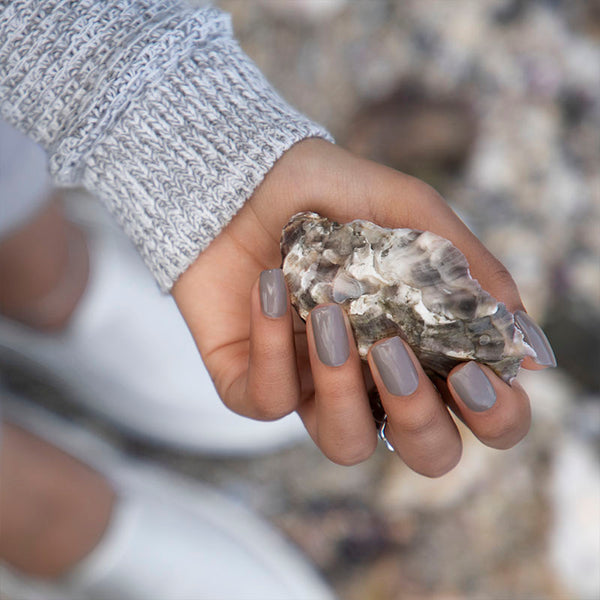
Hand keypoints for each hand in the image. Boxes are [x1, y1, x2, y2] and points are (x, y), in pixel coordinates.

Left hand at [172, 139, 549, 475]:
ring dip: (341, 388)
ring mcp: (313, 387)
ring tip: (329, 313)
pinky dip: (271, 344)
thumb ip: (466, 266)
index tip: (472, 372)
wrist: (241, 179)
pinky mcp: (251, 383)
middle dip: (420, 418)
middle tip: (395, 352)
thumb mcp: (406, 209)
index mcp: (420, 343)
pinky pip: (266, 401)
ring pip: (345, 443)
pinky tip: (270, 286)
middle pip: (424, 451)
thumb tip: (530, 344)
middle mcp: (373, 378)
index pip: (478, 412)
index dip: (493, 414)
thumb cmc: (330, 193)